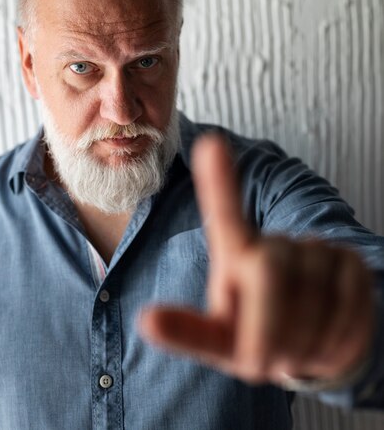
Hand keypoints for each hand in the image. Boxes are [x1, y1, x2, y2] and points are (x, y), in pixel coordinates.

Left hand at [138, 134, 373, 384]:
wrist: (312, 347)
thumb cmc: (256, 336)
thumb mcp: (220, 339)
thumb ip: (191, 331)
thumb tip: (148, 319)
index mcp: (236, 255)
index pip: (224, 215)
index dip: (218, 180)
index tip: (210, 143)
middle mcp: (273, 245)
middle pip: (268, 270)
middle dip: (268, 330)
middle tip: (268, 358)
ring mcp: (315, 251)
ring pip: (312, 300)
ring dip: (303, 346)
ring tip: (297, 348)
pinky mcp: (351, 263)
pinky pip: (349, 311)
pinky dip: (334, 345)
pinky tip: (326, 342)